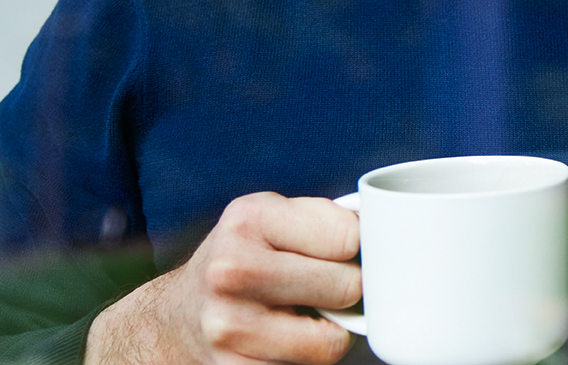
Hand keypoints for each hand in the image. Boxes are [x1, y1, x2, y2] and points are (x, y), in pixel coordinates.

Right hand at [86, 193, 361, 364]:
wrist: (177, 317)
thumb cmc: (242, 259)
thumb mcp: (273, 217)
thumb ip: (328, 218)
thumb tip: (390, 236)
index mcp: (249, 219)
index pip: (350, 238)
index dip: (354, 247)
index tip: (336, 252)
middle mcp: (232, 270)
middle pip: (347, 288)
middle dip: (345, 290)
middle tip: (320, 287)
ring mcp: (228, 326)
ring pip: (331, 342)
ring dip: (329, 332)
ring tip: (302, 315)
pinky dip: (305, 359)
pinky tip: (282, 340)